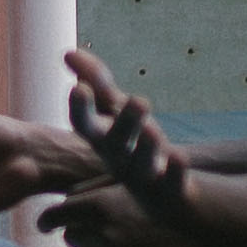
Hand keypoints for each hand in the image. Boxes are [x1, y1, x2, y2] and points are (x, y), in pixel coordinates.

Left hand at [48, 180, 210, 246]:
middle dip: (72, 230)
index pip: (54, 217)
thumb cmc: (162, 192)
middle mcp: (104, 230)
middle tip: (82, 225)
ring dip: (86, 246)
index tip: (44, 223)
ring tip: (101, 237)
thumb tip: (66, 199)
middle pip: (68, 235)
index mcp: (98, 204)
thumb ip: (93, 189)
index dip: (46, 220)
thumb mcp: (126, 180)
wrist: (203, 219)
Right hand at [65, 48, 190, 209]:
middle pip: (116, 143)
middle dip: (126, 123)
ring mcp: (144, 176)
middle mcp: (119, 158)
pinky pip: (173, 182)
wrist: (160, 195)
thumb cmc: (132, 144)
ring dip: (147, 147)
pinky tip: (178, 156)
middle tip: (141, 100)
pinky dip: (175, 171)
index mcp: (101, 138)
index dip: (80, 109)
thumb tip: (69, 52)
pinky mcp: (172, 189)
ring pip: (141, 164)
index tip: (80, 88)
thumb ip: (95, 81)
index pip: (84, 124)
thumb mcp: (114, 110)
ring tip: (154, 129)